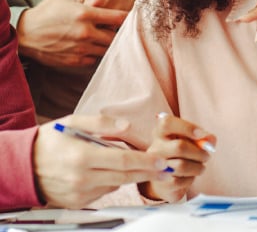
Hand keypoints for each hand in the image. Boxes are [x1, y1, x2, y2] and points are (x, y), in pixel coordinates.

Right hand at [17, 0, 127, 66]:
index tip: (128, 15)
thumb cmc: (47, 11)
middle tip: (115, 28)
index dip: (126, 16)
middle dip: (117, 32)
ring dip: (107, 43)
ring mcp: (80, 48)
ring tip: (104, 36)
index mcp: (85, 14)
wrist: (26, 33)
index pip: (117, 17)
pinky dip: (96, 53)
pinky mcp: (74, 60)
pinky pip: (94, 59)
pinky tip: (92, 46)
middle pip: (114, 36)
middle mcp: (85, 33)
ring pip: (106, 49)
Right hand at [34, 114, 171, 208]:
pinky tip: (111, 171)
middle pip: (124, 178)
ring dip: (130, 176)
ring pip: (115, 186)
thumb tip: (127, 125)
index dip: (145, 162)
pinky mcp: (77, 203)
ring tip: (143, 165)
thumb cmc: (51, 140)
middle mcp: (82, 179)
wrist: (23, 166)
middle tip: (167, 169)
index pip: (123, 162)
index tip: (162, 160)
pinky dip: (112, 182)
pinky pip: (103, 192)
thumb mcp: (74, 121)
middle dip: (148, 173)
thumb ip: (102, 123)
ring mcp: (79, 194)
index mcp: (83, 157)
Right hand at [139, 113, 214, 202]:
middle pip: (179, 147)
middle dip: (199, 153)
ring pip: (181, 166)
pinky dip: (190, 179)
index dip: (187, 127)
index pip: (167, 123)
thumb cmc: (183, 153)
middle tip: (207, 156)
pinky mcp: (159, 184)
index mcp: (161, 132)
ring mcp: (154, 167)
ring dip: (198, 167)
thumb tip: (210, 140)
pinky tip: (190, 176)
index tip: (202, 134)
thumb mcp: (191, 141)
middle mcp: (155, 147)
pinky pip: (179, 181)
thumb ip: (203, 137)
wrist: (167, 178)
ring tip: (201, 167)